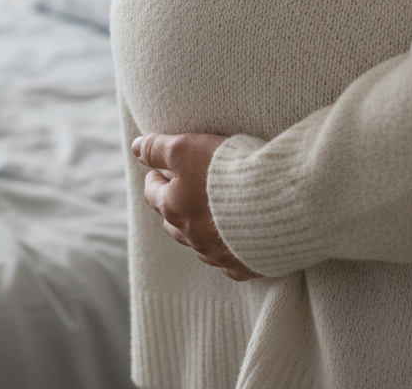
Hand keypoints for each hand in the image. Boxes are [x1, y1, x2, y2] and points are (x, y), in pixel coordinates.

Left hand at [132, 133, 261, 281]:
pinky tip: (233, 239)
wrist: (275, 203)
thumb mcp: (185, 148)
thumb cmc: (225, 172)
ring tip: (206, 212)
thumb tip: (135, 147)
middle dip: (173, 205)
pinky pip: (229, 261)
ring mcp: (218, 254)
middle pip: (172, 222)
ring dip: (198, 228)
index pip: (152, 193)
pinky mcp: (245, 264)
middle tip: (181, 190)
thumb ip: (156, 148)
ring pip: (198, 243)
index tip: (157, 170)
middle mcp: (191, 235)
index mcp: (173, 208)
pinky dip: (227, 249)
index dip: (154, 178)